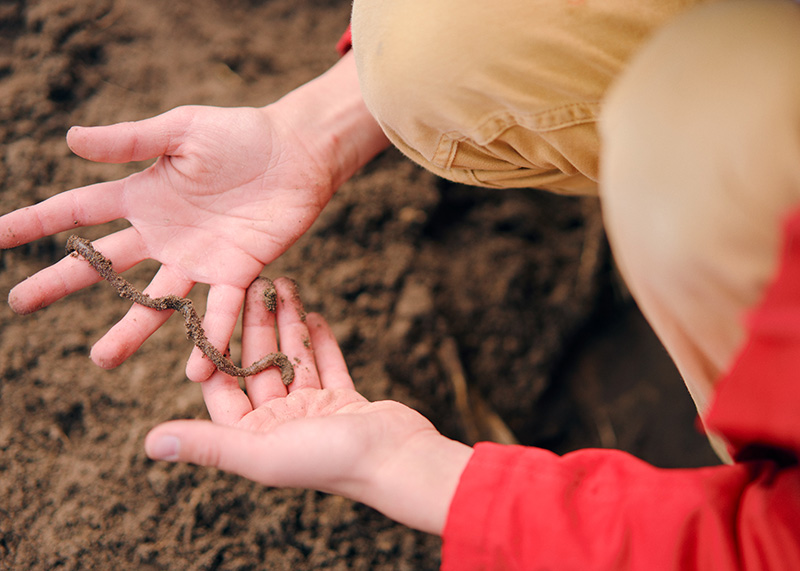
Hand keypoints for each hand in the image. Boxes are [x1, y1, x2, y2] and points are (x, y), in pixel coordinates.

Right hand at [1, 53, 388, 380]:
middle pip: (104, 264)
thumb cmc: (240, 134)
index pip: (78, 211)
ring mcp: (198, 259)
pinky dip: (209, 338)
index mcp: (143, 196)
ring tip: (103, 359)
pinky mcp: (237, 273)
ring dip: (132, 331)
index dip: (35, 222)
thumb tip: (68, 140)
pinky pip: (219, 312)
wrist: (297, 154)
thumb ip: (131, 141)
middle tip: (21, 305)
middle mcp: (164, 234)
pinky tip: (195, 370)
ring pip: (156, 301)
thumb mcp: (180, 130)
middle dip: (62, 283)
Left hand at [144, 277, 472, 534]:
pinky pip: (327, 363)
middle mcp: (281, 423)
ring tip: (284, 284)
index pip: (223, 386)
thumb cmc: (330, 460)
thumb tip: (149, 443)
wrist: (399, 461)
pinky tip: (312, 313)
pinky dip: (319, 339)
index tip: (213, 308)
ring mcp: (315, 411)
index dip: (217, 348)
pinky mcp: (345, 400)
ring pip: (294, 358)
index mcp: (254, 437)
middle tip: (256, 281)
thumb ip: (208, 445)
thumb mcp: (261, 452)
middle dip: (257, 322)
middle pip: (260, 364)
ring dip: (288, 322)